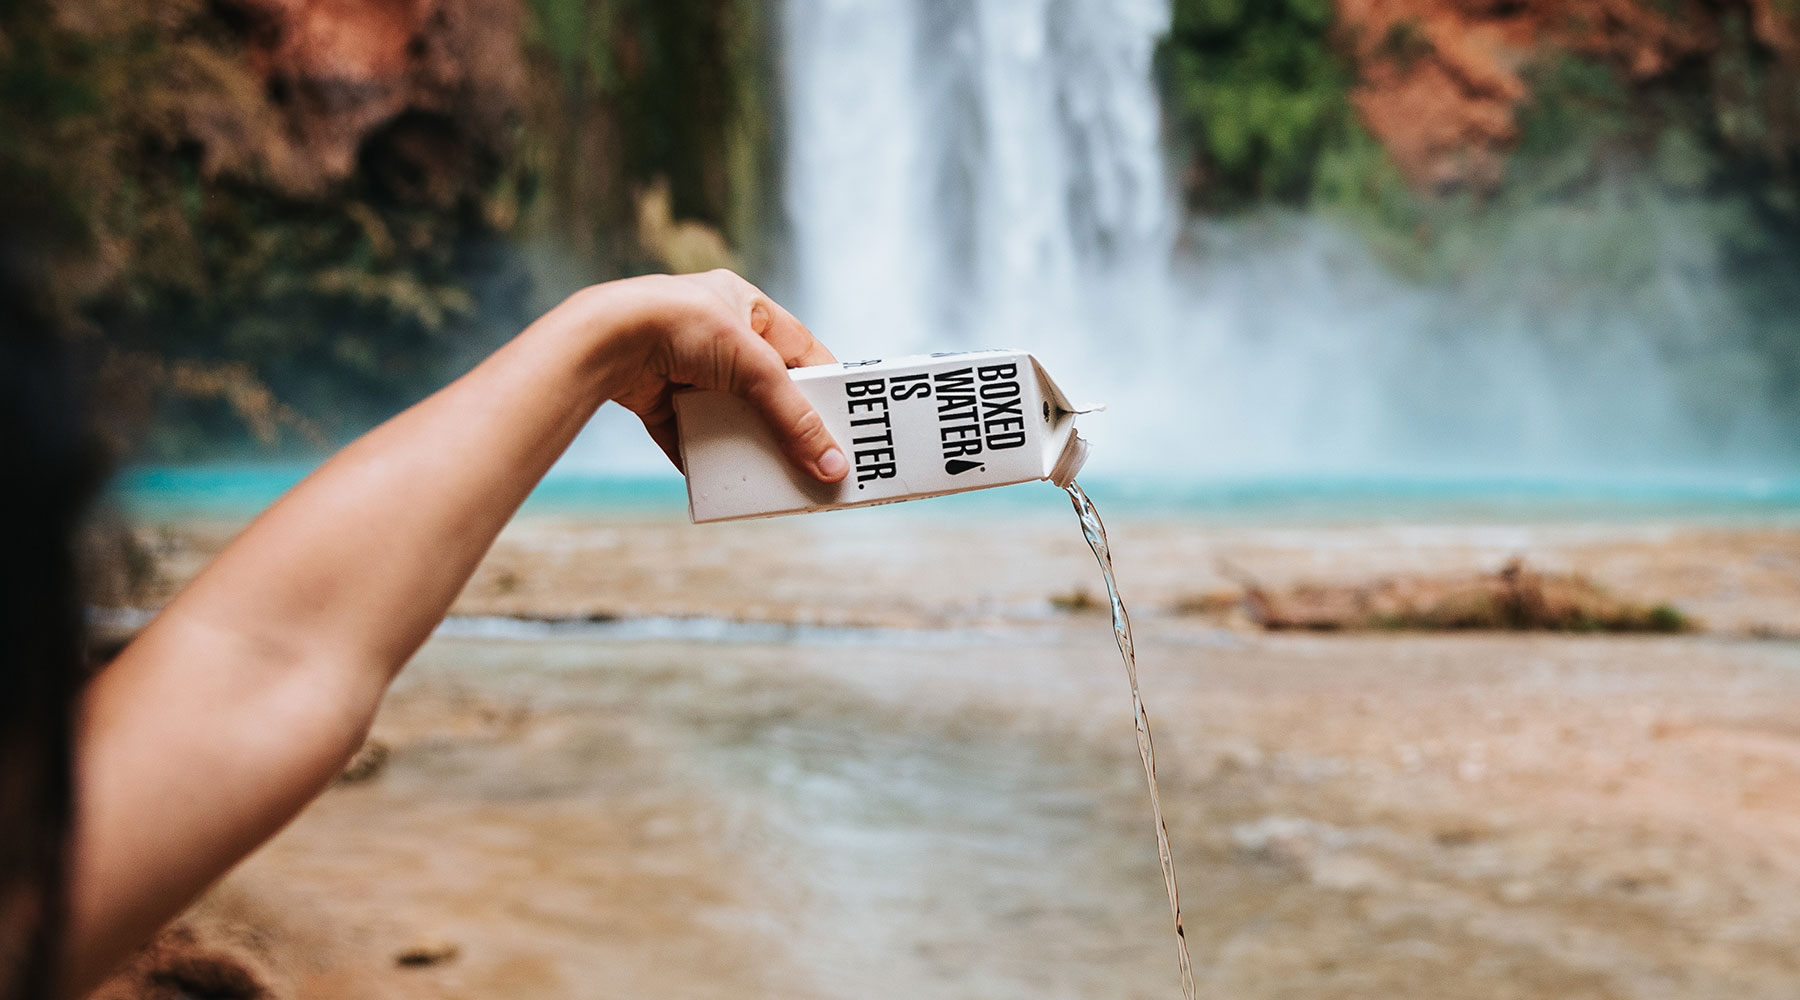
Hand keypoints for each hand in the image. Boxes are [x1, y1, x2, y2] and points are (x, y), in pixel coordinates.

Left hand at [588, 269, 847, 481]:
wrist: (605, 339)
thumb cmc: (682, 325)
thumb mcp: (752, 368)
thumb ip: (793, 418)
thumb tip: (831, 467)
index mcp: (744, 306)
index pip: (800, 350)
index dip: (825, 386)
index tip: (848, 422)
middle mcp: (716, 335)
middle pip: (766, 388)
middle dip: (788, 423)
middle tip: (818, 458)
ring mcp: (685, 367)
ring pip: (731, 414)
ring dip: (750, 443)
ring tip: (777, 475)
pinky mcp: (658, 398)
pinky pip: (692, 433)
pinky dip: (708, 455)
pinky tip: (726, 480)